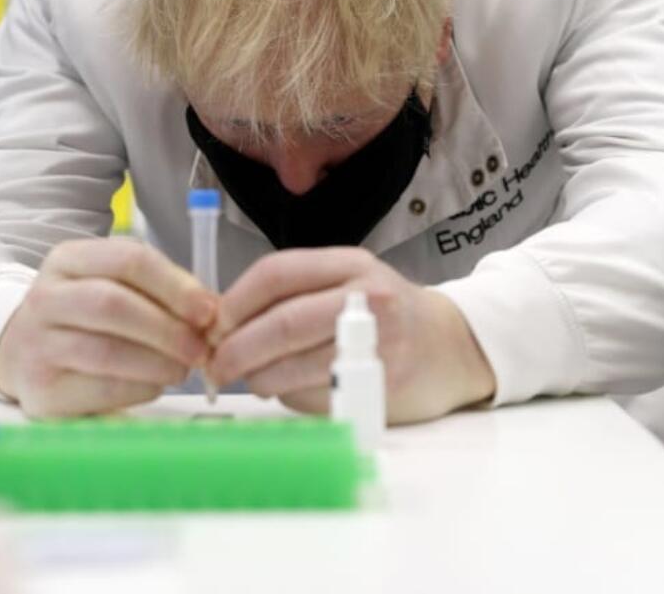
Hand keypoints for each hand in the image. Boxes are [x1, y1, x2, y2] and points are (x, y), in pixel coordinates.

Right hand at [0, 238, 215, 417]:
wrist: (22, 353)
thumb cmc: (85, 318)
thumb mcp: (113, 286)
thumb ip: (159, 291)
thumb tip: (211, 311)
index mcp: (67, 260)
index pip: (127, 259)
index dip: (175, 285)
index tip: (208, 309)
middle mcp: (45, 298)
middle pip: (112, 304)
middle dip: (167, 328)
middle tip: (201, 348)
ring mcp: (36, 345)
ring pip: (107, 350)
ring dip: (158, 362)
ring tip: (182, 368)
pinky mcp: (42, 391)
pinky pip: (103, 389)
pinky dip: (141, 387)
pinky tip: (155, 384)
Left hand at [205, 248, 494, 423]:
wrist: (452, 346)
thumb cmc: (385, 314)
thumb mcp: (345, 284)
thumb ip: (292, 295)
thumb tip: (221, 326)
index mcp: (349, 264)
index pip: (276, 274)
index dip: (234, 302)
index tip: (211, 325)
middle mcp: (367, 297)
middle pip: (283, 323)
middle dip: (237, 349)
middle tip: (216, 367)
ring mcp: (378, 343)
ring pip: (295, 365)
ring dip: (260, 379)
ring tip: (253, 381)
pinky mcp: (382, 384)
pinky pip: (318, 396)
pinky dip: (292, 398)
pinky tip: (293, 392)